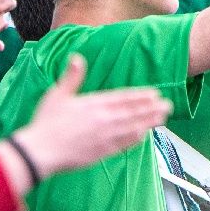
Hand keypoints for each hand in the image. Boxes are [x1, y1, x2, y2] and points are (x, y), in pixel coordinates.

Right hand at [10, 55, 172, 179]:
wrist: (42, 150)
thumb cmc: (47, 122)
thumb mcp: (57, 94)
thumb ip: (71, 77)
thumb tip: (77, 57)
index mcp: (94, 104)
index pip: (123, 98)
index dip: (140, 96)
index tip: (154, 94)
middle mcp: (103, 119)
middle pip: (132, 112)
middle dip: (151, 108)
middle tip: (167, 105)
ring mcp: (105, 137)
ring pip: (133, 128)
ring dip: (149, 122)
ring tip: (163, 118)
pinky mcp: (102, 152)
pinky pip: (124, 144)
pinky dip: (136, 139)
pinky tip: (145, 136)